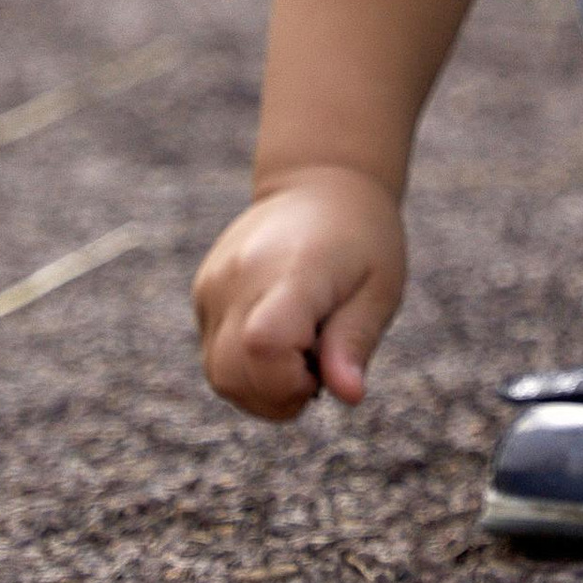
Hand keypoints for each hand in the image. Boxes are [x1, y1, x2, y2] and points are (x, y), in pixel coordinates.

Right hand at [192, 167, 406, 422]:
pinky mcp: (203, 292)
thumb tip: (349, 396)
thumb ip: (356, 341)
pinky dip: (246, 367)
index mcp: (294, 270)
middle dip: (278, 397)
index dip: (290, 381)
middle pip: (232, 373)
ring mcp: (214, 284)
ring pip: (219, 374)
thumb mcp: (379, 288)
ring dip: (261, 387)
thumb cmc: (361, 239)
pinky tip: (280, 339)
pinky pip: (215, 357)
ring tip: (300, 350)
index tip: (321, 370)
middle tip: (317, 367)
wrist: (319, 185)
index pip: (265, 343)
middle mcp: (240, 276)